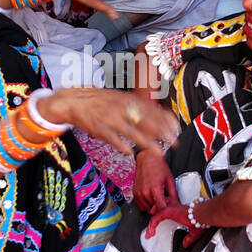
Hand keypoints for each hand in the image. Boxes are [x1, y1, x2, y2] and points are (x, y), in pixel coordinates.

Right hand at [38, 88, 177, 155]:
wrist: (74, 101)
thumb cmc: (100, 101)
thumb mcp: (120, 99)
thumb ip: (137, 107)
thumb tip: (158, 116)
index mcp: (128, 99)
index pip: (152, 109)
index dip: (165, 120)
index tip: (177, 128)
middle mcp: (121, 108)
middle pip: (146, 121)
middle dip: (162, 132)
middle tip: (174, 142)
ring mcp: (110, 119)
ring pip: (132, 131)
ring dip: (147, 142)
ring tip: (159, 151)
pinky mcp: (100, 129)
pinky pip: (113, 139)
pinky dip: (122, 146)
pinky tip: (130, 152)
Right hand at [133, 149, 175, 213]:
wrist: (147, 157)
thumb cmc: (158, 165)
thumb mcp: (169, 179)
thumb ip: (173, 194)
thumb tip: (176, 203)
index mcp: (155, 189)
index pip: (161, 208)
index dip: (166, 210)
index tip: (169, 208)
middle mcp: (145, 192)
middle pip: (154, 209)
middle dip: (160, 207)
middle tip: (164, 200)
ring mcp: (139, 193)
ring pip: (147, 208)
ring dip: (153, 206)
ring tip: (157, 197)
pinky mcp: (135, 192)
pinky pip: (140, 205)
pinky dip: (146, 203)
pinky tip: (151, 196)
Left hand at [146, 202, 203, 246]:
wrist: (202, 215)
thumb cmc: (201, 220)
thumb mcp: (194, 232)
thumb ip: (188, 238)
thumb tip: (185, 244)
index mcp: (180, 211)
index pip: (169, 211)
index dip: (163, 216)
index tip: (160, 225)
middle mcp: (174, 208)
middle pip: (160, 209)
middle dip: (154, 216)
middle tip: (151, 228)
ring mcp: (170, 209)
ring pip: (156, 215)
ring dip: (151, 224)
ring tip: (149, 233)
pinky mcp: (167, 211)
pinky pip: (155, 218)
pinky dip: (151, 226)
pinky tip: (150, 232)